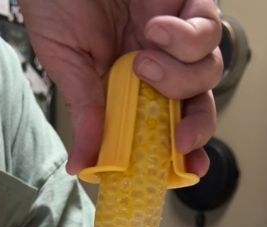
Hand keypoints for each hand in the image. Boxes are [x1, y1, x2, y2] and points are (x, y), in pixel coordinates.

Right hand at [18, 0, 221, 176]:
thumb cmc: (57, 7)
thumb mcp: (67, 68)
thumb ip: (86, 114)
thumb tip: (83, 166)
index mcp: (128, 84)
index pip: (164, 123)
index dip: (179, 148)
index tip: (184, 171)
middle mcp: (159, 61)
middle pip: (199, 104)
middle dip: (197, 127)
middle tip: (179, 140)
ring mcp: (176, 33)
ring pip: (208, 71)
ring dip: (178, 78)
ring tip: (140, 62)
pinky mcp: (189, 3)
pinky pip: (209, 30)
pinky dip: (185, 37)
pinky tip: (154, 28)